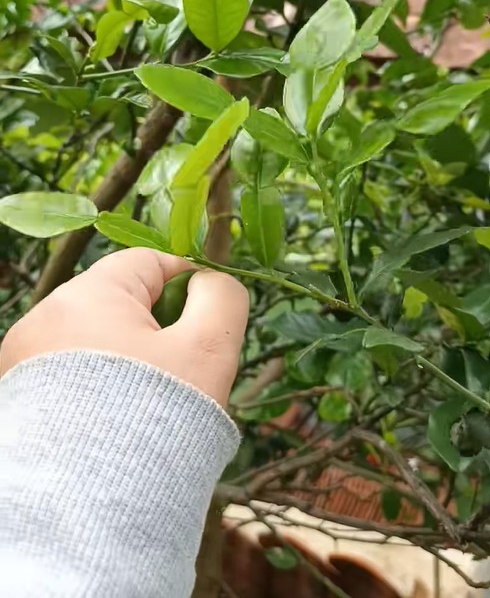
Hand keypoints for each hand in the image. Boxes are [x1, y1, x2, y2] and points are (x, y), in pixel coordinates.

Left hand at [0, 249, 248, 406]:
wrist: (87, 512)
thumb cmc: (157, 419)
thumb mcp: (208, 349)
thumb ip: (221, 299)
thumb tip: (211, 282)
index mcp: (87, 295)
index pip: (147, 263)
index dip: (187, 281)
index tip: (209, 316)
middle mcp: (45, 320)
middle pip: (121, 304)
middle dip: (160, 330)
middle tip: (186, 372)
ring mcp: (26, 360)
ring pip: (98, 342)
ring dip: (132, 361)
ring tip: (155, 406)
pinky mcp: (20, 398)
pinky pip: (73, 375)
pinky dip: (101, 389)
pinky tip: (121, 424)